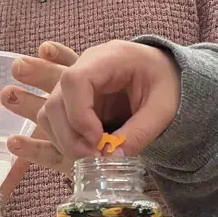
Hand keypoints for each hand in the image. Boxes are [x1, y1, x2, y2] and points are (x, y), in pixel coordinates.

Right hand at [5, 40, 180, 164]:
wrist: (168, 77)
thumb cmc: (168, 85)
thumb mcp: (164, 108)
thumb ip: (141, 132)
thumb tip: (112, 157)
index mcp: (109, 58)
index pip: (75, 80)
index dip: (79, 114)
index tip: (97, 140)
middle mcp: (86, 67)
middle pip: (57, 99)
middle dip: (70, 134)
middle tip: (93, 158)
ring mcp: (76, 84)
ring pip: (50, 111)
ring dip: (61, 138)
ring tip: (86, 157)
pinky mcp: (74, 102)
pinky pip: (54, 119)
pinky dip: (58, 138)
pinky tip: (49, 148)